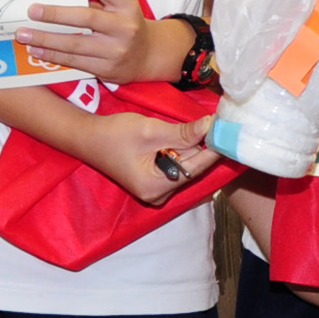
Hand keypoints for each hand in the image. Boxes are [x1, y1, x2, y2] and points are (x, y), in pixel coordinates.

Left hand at [17, 0, 189, 83]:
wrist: (148, 56)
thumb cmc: (126, 25)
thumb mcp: (120, 7)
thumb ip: (96, 0)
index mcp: (128, 5)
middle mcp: (125, 27)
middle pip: (86, 17)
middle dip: (55, 14)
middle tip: (32, 10)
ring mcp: (116, 50)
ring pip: (75, 44)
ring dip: (46, 39)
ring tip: (24, 34)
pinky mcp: (107, 69)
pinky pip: (74, 62)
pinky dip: (52, 56)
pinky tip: (36, 50)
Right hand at [82, 111, 222, 204]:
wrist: (88, 137)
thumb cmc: (116, 134)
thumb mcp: (152, 131)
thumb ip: (183, 133)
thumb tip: (211, 126)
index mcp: (157, 187)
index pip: (196, 167)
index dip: (214, 147)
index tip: (230, 131)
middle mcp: (159, 194)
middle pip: (191, 167)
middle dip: (203, 145)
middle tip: (221, 123)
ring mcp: (155, 190)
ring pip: (184, 164)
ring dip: (192, 145)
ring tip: (207, 125)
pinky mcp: (152, 180)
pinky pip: (175, 164)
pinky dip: (181, 149)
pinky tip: (188, 134)